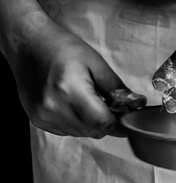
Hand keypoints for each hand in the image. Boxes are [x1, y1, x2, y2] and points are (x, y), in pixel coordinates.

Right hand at [9, 20, 145, 137]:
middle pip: (94, 131)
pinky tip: (69, 104)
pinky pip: (68, 132)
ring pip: (82, 134)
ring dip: (89, 123)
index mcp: (70, 90)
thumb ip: (117, 89)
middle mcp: (55, 107)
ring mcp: (45, 116)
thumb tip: (137, 105)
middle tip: (101, 102)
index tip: (121, 114)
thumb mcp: (95, 63)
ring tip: (82, 99)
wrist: (27, 44)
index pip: (103, 123)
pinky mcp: (39, 121)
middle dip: (103, 121)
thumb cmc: (63, 49)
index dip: (117, 122)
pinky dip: (75, 122)